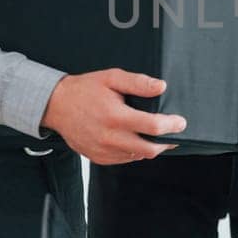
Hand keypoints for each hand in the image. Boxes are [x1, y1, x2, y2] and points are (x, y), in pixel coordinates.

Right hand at [40, 69, 187, 164]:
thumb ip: (138, 82)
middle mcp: (109, 138)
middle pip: (149, 150)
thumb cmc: (84, 90)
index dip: (171, 125)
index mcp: (115, 117)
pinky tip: (134, 139)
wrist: (56, 106)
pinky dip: (134, 151)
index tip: (181, 122)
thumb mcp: (111, 78)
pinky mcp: (98, 158)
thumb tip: (161, 86)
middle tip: (173, 133)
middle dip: (166, 143)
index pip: (152, 127)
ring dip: (149, 147)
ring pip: (137, 156)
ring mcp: (103, 151)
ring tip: (154, 135)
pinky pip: (124, 159)